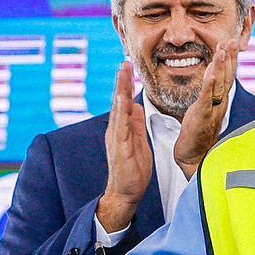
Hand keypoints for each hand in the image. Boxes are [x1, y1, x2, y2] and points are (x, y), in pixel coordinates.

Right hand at [98, 63, 153, 235]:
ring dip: (119, 91)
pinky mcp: (119, 148)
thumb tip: (135, 106)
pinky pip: (120, 127)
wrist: (126, 192)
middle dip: (121, 81)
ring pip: (117, 110)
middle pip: (118, 101)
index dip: (126, 83)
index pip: (123, 101)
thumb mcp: (138, 141)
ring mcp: (116, 138)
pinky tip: (123, 100)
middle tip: (124, 61)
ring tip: (122, 74)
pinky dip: (121, 112)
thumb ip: (135, 124)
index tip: (129, 66)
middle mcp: (116, 130)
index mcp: (122, 128)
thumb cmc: (133, 169)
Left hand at [173, 36, 240, 177]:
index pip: (227, 76)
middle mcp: (219, 103)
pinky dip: (209, 85)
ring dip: (221, 66)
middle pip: (227, 77)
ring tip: (223, 49)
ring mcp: (212, 109)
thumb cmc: (197, 133)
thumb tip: (212, 74)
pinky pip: (207, 98)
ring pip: (219, 84)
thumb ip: (210, 92)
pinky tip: (210, 72)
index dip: (230, 59)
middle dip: (229, 57)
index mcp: (220, 100)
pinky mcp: (202, 116)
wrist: (193, 157)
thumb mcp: (205, 108)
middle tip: (231, 39)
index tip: (230, 41)